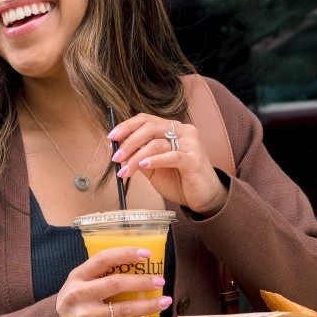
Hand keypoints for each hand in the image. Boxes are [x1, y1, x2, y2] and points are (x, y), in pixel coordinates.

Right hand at [55, 246, 169, 316]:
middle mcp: (80, 295)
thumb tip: (135, 268)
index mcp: (77, 277)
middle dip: (143, 281)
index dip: (127, 254)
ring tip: (164, 301)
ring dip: (148, 305)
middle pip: (117, 284)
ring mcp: (86, 316)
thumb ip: (98, 276)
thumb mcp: (77, 285)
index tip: (146, 254)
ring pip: (125, 309)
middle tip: (160, 281)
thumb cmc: (73, 305)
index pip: (104, 259)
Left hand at [108, 113, 227, 214]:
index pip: (147, 119)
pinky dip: (154, 160)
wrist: (204, 197)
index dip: (127, 126)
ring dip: (136, 157)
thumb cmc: (180, 181)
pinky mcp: (194, 159)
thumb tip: (118, 149)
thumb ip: (140, 155)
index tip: (111, 137)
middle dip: (128, 142)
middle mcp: (183, 131)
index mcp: (173, 129)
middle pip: (150, 127)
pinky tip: (142, 166)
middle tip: (115, 157)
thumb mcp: (155, 166)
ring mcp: (191, 143)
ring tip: (124, 171)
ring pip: (157, 143)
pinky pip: (171, 156)